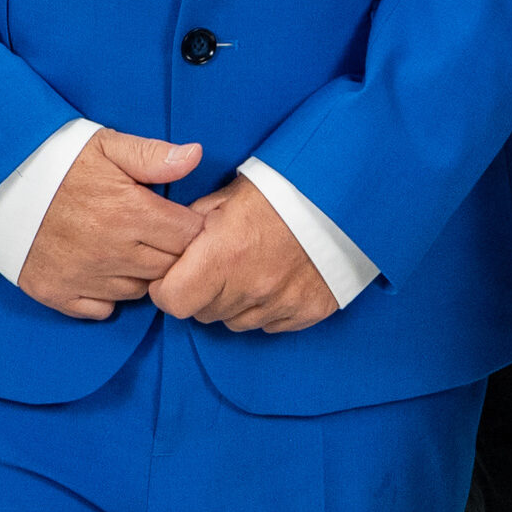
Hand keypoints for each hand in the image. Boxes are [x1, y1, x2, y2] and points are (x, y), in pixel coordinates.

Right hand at [17, 131, 202, 320]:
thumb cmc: (58, 161)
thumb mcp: (107, 145)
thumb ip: (153, 155)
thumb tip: (195, 157)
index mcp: (129, 212)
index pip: (188, 236)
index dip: (191, 226)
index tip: (180, 217)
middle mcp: (111, 251)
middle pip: (168, 267)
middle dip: (171, 252)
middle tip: (158, 233)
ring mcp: (84, 276)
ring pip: (138, 290)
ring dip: (142, 274)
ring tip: (129, 248)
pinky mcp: (57, 293)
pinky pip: (102, 309)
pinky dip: (108, 295)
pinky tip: (102, 269)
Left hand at [150, 175, 338, 333]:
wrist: (345, 192)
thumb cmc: (284, 186)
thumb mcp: (229, 194)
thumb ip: (194, 223)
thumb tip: (172, 244)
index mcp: (225, 255)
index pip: (173, 300)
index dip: (167, 287)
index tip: (172, 274)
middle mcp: (251, 287)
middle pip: (203, 313)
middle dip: (200, 292)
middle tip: (214, 265)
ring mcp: (282, 303)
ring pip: (236, 322)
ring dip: (233, 303)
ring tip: (247, 269)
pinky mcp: (309, 311)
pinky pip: (271, 325)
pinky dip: (266, 308)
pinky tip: (274, 279)